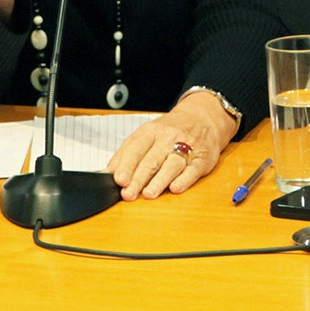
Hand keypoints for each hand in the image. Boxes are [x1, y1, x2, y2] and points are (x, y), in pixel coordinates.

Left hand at [107, 91, 238, 200]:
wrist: (202, 117)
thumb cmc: (169, 131)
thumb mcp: (146, 134)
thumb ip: (127, 153)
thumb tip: (107, 173)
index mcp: (152, 131)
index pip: (136, 148)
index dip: (126, 165)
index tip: (118, 179)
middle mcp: (168, 138)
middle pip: (152, 160)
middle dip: (139, 178)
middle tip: (128, 193)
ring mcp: (187, 147)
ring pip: (172, 165)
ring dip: (159, 180)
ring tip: (148, 194)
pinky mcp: (202, 159)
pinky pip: (192, 169)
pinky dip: (184, 180)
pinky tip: (175, 188)